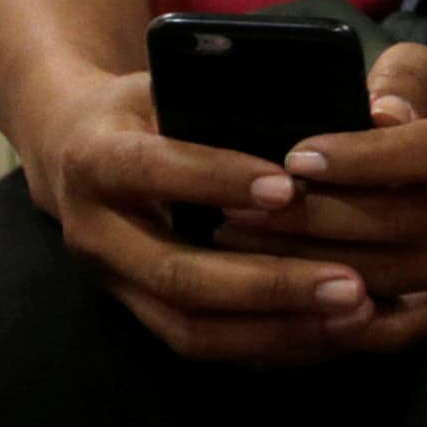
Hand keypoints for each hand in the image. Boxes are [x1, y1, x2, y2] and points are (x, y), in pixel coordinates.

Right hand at [15, 69, 381, 363]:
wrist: (71, 150)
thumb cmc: (147, 105)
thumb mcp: (171, 81)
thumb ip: (225, 95)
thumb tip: (325, 107)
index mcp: (97, 159)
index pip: (152, 170)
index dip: (215, 179)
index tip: (289, 187)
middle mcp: (95, 233)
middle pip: (178, 274)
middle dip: (269, 284)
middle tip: (351, 283)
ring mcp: (113, 283)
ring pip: (190, 327)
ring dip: (277, 329)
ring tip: (354, 314)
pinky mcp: (137, 313)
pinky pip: (203, 343)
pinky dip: (269, 344)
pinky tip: (331, 332)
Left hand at [213, 42, 426, 347]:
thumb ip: (403, 81)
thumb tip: (379, 115)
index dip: (364, 159)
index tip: (295, 160)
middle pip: (413, 221)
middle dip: (321, 220)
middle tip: (243, 213)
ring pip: (402, 276)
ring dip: (319, 268)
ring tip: (248, 252)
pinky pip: (409, 327)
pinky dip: (348, 325)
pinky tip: (291, 307)